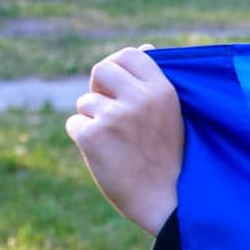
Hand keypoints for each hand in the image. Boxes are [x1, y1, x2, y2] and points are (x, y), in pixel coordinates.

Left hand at [65, 45, 182, 236]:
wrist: (168, 201)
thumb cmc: (170, 156)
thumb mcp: (174, 112)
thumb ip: (155, 82)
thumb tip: (143, 48)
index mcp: (162, 89)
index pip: (130, 54)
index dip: (119, 68)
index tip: (119, 88)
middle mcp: (139, 98)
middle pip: (101, 70)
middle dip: (100, 89)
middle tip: (109, 111)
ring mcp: (115, 117)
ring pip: (86, 102)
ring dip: (93, 119)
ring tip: (114, 142)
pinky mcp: (93, 137)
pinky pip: (75, 125)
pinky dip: (83, 138)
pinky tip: (103, 154)